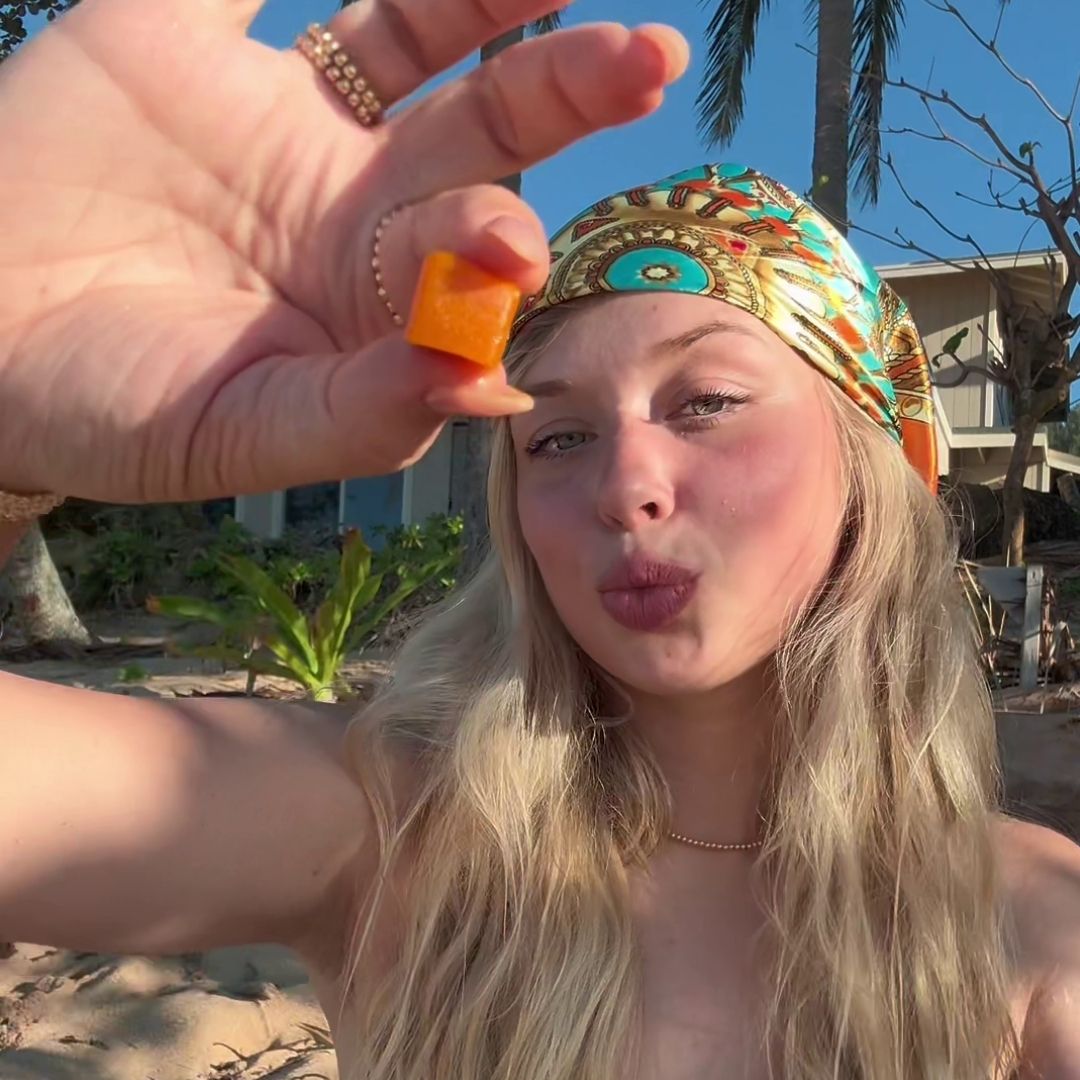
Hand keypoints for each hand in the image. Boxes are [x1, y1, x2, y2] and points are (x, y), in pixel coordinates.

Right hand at [0, 0, 686, 502]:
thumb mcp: (238, 431)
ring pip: (408, 31)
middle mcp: (352, 199)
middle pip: (480, 132)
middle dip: (557, 94)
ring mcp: (281, 114)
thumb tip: (487, 389)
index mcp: (376, 299)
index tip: (511, 249)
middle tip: (638, 61)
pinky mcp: (184, 39)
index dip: (493, 250)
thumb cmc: (110, 412)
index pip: (465, 263)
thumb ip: (362, 414)